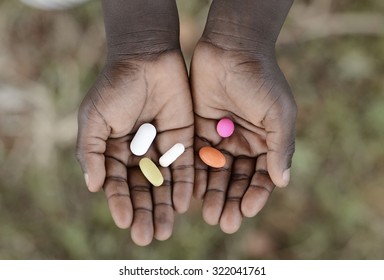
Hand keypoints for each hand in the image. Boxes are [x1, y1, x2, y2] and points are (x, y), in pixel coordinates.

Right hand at [76, 51, 193, 245]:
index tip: (125, 221)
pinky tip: (184, 204)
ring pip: (164, 183)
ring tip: (165, 230)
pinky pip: (185, 166)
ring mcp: (162, 147)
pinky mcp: (183, 139)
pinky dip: (184, 185)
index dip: (120, 202)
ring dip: (165, 207)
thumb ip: (91, 153)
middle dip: (145, 212)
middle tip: (148, 237)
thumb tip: (93, 187)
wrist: (147, 58)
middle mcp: (139, 153)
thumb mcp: (94, 119)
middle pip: (142, 189)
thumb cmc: (116, 86)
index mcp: (114, 151)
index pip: (117, 183)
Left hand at [190, 42, 295, 233]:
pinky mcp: (198, 130)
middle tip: (223, 222)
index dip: (256, 194)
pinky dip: (195, 176)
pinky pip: (196, 158)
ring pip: (216, 173)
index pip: (262, 176)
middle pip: (237, 179)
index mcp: (265, 142)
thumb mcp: (278, 114)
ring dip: (213, 194)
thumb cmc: (260, 80)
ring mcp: (220, 138)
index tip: (247, 210)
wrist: (231, 49)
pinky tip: (192, 194)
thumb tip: (283, 182)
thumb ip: (280, 148)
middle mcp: (242, 143)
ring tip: (208, 215)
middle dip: (231, 201)